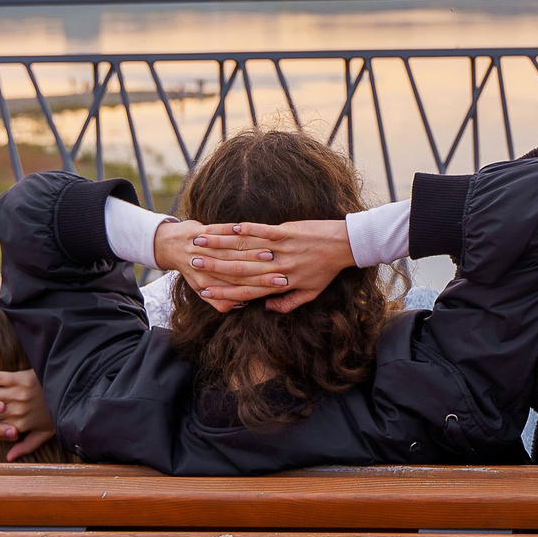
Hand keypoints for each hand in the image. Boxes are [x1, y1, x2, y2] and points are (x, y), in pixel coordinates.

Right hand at [157, 217, 353, 313]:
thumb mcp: (310, 292)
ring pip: (247, 250)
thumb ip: (288, 303)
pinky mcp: (287, 232)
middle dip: (214, 268)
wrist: (344, 246)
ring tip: (201, 242)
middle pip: (241, 271)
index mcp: (282, 284)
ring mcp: (282, 250)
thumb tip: (268, 309)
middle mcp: (279, 269)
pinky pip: (262, 231)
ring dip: (222, 246)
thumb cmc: (326, 269)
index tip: (205, 291)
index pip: (248, 291)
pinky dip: (244, 229)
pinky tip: (228, 227)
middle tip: (193, 264)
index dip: (224, 292)